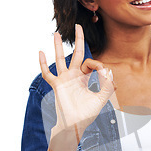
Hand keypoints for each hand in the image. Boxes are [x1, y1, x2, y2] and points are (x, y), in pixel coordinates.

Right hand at [39, 25, 115, 150]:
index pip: (90, 63)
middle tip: (78, 26)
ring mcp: (64, 80)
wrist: (75, 125)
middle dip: (78, 40)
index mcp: (85, 78)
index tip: (104, 73)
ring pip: (60, 59)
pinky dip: (43, 64)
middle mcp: (73, 76)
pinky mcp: (57, 86)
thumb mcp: (101, 100)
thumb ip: (108, 87)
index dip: (98, 64)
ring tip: (55, 34)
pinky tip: (40, 53)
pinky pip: (48, 73)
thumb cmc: (86, 114)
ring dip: (58, 47)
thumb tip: (110, 73)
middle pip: (76, 53)